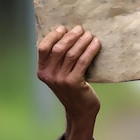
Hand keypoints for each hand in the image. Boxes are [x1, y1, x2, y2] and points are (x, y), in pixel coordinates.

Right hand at [37, 25, 101, 139]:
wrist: (80, 111)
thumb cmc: (73, 90)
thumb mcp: (60, 75)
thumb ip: (58, 61)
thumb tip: (67, 36)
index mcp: (42, 71)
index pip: (43, 48)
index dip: (53, 35)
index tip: (64, 28)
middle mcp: (49, 75)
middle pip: (59, 48)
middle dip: (71, 36)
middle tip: (81, 29)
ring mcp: (61, 79)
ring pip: (72, 54)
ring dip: (82, 41)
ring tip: (90, 35)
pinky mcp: (74, 82)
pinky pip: (83, 61)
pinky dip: (90, 50)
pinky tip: (96, 44)